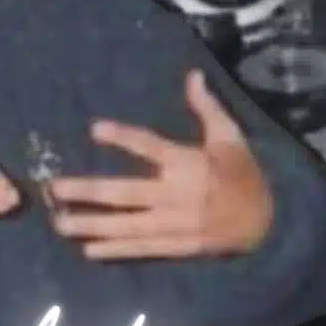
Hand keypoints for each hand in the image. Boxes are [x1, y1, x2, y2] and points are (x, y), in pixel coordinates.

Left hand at [48, 70, 272, 259]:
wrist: (271, 223)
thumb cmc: (244, 174)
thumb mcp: (231, 137)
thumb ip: (207, 108)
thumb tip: (192, 75)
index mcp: (190, 163)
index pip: (151, 146)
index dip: (124, 137)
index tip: (95, 128)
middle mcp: (179, 195)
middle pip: (127, 193)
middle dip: (88, 191)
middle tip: (55, 188)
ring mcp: (176, 224)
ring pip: (127, 225)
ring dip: (92, 225)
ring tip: (59, 223)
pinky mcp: (178, 246)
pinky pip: (142, 249)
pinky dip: (116, 250)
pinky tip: (89, 250)